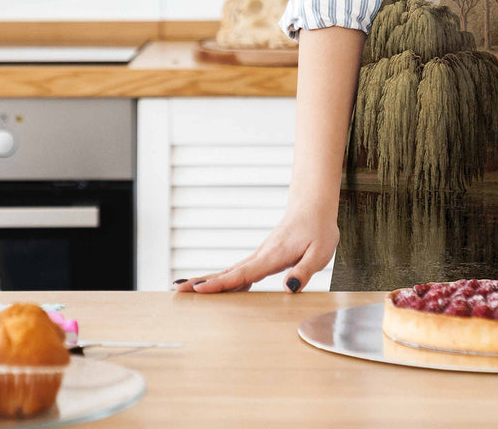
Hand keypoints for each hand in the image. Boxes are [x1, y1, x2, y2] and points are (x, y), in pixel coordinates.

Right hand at [173, 206, 337, 293]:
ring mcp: (260, 255)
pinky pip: (240, 270)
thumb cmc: (319, 229)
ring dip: (209, 280)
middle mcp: (261, 255)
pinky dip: (225, 278)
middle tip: (177, 290)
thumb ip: (305, 270)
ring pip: (231, 270)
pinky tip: (216, 288)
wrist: (314, 207)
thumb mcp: (320, 252)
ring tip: (186, 290)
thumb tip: (289, 288)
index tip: (199, 289)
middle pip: (228, 271)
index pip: (243, 272)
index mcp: (273, 255)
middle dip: (203, 281)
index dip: (221, 283)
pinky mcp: (263, 257)